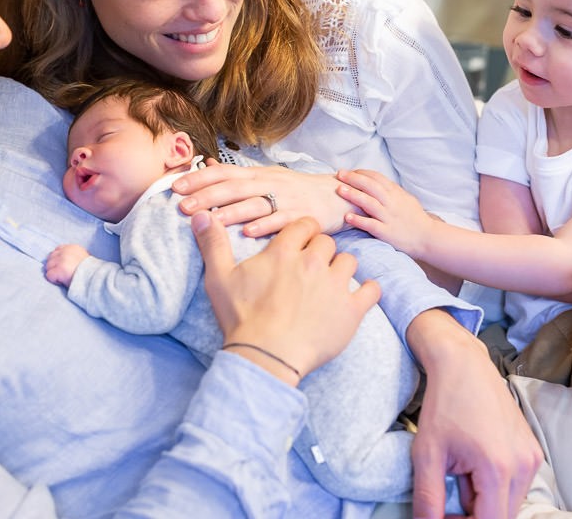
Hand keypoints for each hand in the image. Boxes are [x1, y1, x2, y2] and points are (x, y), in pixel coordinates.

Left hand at [44, 244, 89, 286]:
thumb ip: (73, 256)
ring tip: (63, 278)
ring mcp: (61, 260)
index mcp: (73, 247)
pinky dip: (54, 280)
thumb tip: (65, 261)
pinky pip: (49, 275)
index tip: (63, 266)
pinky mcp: (59, 269)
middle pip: (50, 257)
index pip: (58, 250)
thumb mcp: (83, 258)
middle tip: (62, 274)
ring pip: (48, 266)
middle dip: (54, 266)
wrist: (93, 278)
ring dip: (54, 273)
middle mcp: (66, 251)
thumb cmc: (90, 271)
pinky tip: (62, 281)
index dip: (58, 259)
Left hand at [174, 160, 352, 236]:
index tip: (175, 187)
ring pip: (253, 203)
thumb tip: (207, 166)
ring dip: (228, 211)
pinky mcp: (301, 216)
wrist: (339, 196)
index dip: (199, 178)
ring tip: (207, 220)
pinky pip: (280, 220)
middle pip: (233, 187)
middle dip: (206, 196)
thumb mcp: (268, 177)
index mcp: (258, 175)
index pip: (224, 172)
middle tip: (182, 206)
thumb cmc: (298, 190)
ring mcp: (286, 199)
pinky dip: (263, 226)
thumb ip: (239, 177)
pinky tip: (247, 232)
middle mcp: (269, 184)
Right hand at [191, 211, 379, 383]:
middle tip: (310, 267)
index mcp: (284, 252)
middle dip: (320, 251)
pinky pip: (372, 289)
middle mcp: (312, 262)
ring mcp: (334, 285)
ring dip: (340, 269)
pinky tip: (361, 294)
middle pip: (327, 242)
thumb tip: (200, 215)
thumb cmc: (242, 318)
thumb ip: (212, 244)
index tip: (298, 243)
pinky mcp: (351, 310)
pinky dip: (368, 291)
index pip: (303, 225)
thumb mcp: (219, 278)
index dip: (302, 232)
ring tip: (330, 283)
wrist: (265, 356)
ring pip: (349, 261)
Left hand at [336, 168, 434, 259]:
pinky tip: (347, 217)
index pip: (377, 178)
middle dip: (354, 179)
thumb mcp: (406, 199)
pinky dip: (359, 220)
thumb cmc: (415, 218)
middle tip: (339, 174)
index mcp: (396, 193)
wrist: (427, 238)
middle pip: (371, 186)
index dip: (362, 173)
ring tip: (339, 190)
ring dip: (354, 195)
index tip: (349, 172)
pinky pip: (371, 225)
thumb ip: (392, 190)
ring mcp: (389, 217)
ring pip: (370, 203)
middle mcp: (392, 203)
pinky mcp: (387, 232)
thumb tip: (377, 182)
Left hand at [406, 311, 541, 517]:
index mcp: (498, 469)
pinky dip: (494, 486)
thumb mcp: (426, 454)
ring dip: (484, 501)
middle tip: (447, 498)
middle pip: (502, 516)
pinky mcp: (532, 451)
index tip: (442, 516)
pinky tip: (475, 463)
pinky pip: (516, 486)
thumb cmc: (444, 404)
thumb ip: (429, 499)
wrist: (464, 366)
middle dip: (473, 514)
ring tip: (460, 473)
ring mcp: (532, 458)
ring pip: (509, 503)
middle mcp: (524, 466)